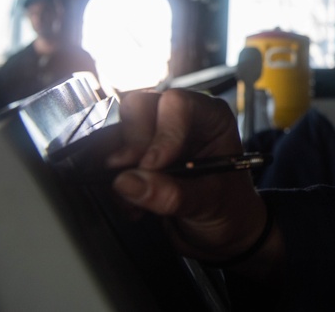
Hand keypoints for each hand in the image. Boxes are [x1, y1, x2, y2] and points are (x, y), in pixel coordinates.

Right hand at [106, 89, 273, 266]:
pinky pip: (105, 158)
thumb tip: (128, 181)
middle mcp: (178, 119)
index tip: (154, 165)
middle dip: (133, 144)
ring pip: (117, 130)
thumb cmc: (229, 207)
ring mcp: (152, 136)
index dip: (162, 133)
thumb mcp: (210, 202)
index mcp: (210, 116)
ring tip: (137, 201)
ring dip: (118, 168)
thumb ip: (173, 194)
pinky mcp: (133, 157)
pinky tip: (133, 206)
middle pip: (139, 108)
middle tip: (137, 176)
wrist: (219, 230)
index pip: (177, 104)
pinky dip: (111, 183)